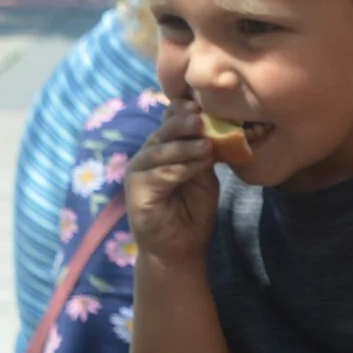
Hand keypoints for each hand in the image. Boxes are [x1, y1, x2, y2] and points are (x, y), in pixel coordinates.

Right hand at [124, 101, 218, 265]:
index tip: (203, 104)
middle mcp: (148, 156)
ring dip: (184, 146)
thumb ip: (204, 154)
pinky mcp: (136, 190)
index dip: (183, 112)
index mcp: (164, 148)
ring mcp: (139, 172)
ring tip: (206, 143)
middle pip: (163, 132)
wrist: (181, 248)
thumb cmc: (193, 212)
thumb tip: (215, 129)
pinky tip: (199, 164)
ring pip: (160, 151)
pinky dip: (180, 168)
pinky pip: (159, 174)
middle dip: (183, 123)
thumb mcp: (204, 177)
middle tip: (201, 117)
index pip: (169, 122)